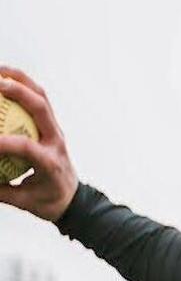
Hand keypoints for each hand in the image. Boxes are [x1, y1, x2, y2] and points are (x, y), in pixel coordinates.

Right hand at [0, 66, 77, 221]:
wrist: (73, 198)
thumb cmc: (47, 201)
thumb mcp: (24, 202)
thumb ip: (0, 191)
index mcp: (51, 162)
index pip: (26, 147)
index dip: (3, 143)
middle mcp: (56, 141)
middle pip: (41, 108)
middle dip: (18, 92)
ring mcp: (56, 131)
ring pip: (42, 97)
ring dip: (21, 80)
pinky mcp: (52, 126)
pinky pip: (38, 100)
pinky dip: (22, 86)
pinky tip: (3, 78)